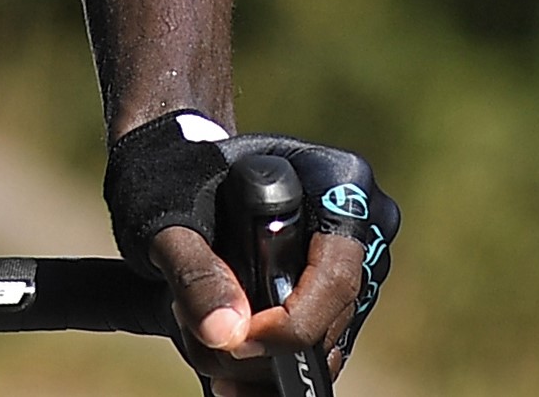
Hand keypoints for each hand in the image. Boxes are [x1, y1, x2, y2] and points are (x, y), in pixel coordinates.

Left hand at [106, 116, 400, 388]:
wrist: (186, 171)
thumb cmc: (180, 176)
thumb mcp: (174, 217)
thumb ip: (194, 271)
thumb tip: (225, 334)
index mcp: (339, 181)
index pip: (335, 277)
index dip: (288, 325)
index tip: (231, 341)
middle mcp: (364, 224)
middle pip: (330, 321)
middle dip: (264, 351)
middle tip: (202, 343)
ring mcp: (357, 263)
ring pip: (325, 345)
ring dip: (262, 364)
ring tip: (203, 340)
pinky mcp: (338, 295)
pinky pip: (316, 349)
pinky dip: (269, 366)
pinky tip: (225, 358)